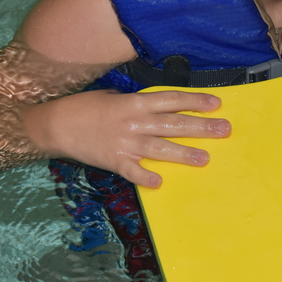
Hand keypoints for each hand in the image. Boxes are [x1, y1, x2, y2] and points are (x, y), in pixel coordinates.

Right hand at [25, 89, 228, 186]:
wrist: (57, 124)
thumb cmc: (85, 107)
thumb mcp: (113, 97)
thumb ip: (136, 103)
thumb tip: (157, 106)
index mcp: (135, 102)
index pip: (172, 100)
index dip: (195, 101)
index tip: (217, 104)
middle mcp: (134, 122)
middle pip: (174, 124)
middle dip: (201, 127)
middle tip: (224, 130)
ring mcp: (125, 142)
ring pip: (160, 148)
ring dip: (184, 154)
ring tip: (205, 158)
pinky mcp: (114, 161)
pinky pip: (134, 172)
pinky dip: (146, 178)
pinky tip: (160, 183)